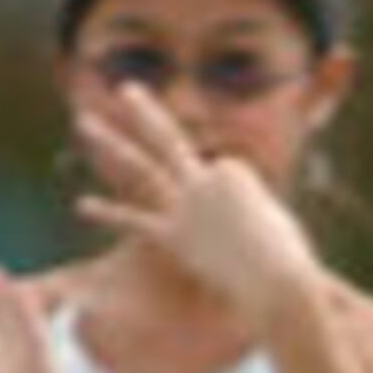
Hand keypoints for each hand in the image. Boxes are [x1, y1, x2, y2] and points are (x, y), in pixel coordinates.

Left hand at [73, 83, 323, 324]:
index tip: (243, 236)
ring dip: (109, 142)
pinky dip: (108, 212)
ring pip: (141, 167)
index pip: (219, 175)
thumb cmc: (290, 265)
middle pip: (170, 141)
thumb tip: (280, 252)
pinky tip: (82, 204)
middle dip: (144, 113)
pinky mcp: (173, 235)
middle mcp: (206, 179)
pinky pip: (135, 221)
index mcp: (235, 171)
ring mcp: (187, 204)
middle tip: (125, 90)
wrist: (280, 282)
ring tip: (83, 119)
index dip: (229, 207)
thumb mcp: (284, 235)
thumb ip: (262, 223)